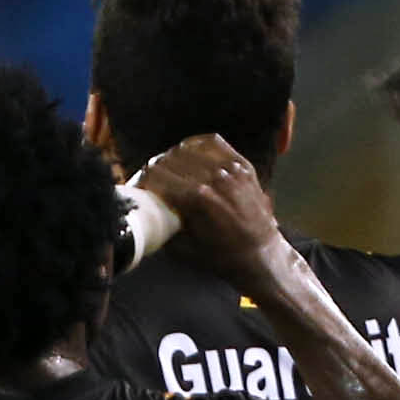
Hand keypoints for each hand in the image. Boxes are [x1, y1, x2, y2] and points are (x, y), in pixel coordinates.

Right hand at [138, 134, 286, 282]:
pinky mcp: (242, 165)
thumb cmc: (222, 257)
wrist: (261, 255)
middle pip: (169, 159)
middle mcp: (214, 178)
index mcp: (197, 198)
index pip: (156, 174)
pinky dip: (196, 145)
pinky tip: (188, 154)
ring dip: (173, 158)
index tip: (138, 188)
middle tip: (151, 182)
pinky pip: (213, 142)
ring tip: (169, 170)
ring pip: (188, 148)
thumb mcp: (184, 249)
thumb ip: (161, 227)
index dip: (141, 180)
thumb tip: (144, 210)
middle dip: (155, 169)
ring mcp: (231, 169)